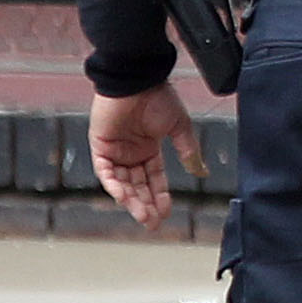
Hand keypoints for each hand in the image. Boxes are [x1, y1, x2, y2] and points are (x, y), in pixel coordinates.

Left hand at [89, 85, 201, 231]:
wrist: (137, 80)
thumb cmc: (158, 97)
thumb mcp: (179, 127)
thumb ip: (188, 151)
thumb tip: (201, 173)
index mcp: (149, 148)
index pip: (154, 178)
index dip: (160, 196)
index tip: (167, 212)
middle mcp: (131, 153)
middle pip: (138, 185)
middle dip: (145, 204)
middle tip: (153, 222)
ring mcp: (115, 151)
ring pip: (122, 183)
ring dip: (131, 200)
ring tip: (143, 215)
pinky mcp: (100, 147)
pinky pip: (105, 172)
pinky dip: (114, 185)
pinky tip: (125, 197)